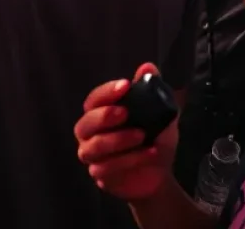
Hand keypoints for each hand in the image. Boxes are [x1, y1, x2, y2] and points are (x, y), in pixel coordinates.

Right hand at [75, 64, 177, 200]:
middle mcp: (89, 133)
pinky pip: (107, 168)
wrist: (158, 176)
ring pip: (94, 146)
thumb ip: (151, 91)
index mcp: (98, 113)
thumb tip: (148, 67)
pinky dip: (129, 160)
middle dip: (104, 116)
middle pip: (86, 123)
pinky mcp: (99, 176)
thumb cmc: (152, 140)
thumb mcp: (158, 115)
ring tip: (142, 136)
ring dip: (118, 140)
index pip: (95, 99)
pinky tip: (149, 154)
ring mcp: (91, 156)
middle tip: (126, 113)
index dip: (107, 92)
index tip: (126, 86)